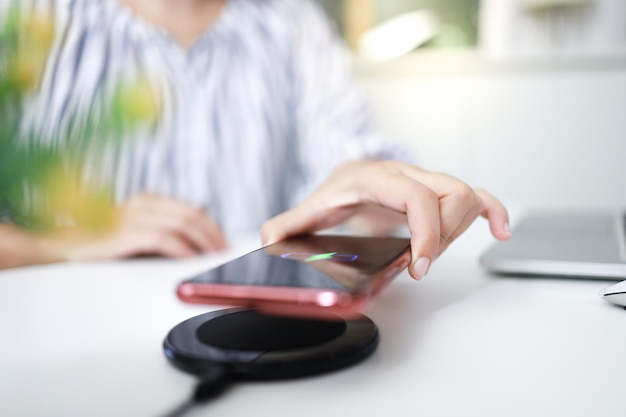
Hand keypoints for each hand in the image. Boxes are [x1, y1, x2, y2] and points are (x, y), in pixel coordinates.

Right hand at [52, 193, 227, 260]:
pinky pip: (163, 239)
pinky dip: (183, 250)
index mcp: (149, 201)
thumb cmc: (106, 247)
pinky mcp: (125, 234)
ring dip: (204, 243)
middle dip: (214, 235)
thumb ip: (165, 233)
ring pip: (182, 224)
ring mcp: (133, 217)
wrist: (65, 250)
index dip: (213, 227)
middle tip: (225, 253)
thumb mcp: (139, 234)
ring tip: (213, 258)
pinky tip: (191, 260)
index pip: (192, 210)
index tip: (225, 244)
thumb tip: (201, 247)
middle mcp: (143, 204)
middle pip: (192, 215)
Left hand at [261, 160, 510, 279]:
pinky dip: (493, 211)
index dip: (426, 232)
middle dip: (442, 234)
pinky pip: (476, 195)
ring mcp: (426, 181)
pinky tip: (502, 230)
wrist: (350, 174)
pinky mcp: (438, 192)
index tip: (420, 266)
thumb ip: (289, 224)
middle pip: (450, 194)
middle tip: (419, 263)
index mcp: (378, 178)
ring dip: (456, 231)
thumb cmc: (336, 191)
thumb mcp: (312, 207)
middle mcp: (407, 174)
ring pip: (465, 196)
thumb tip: (267, 239)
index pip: (416, 196)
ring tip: (429, 253)